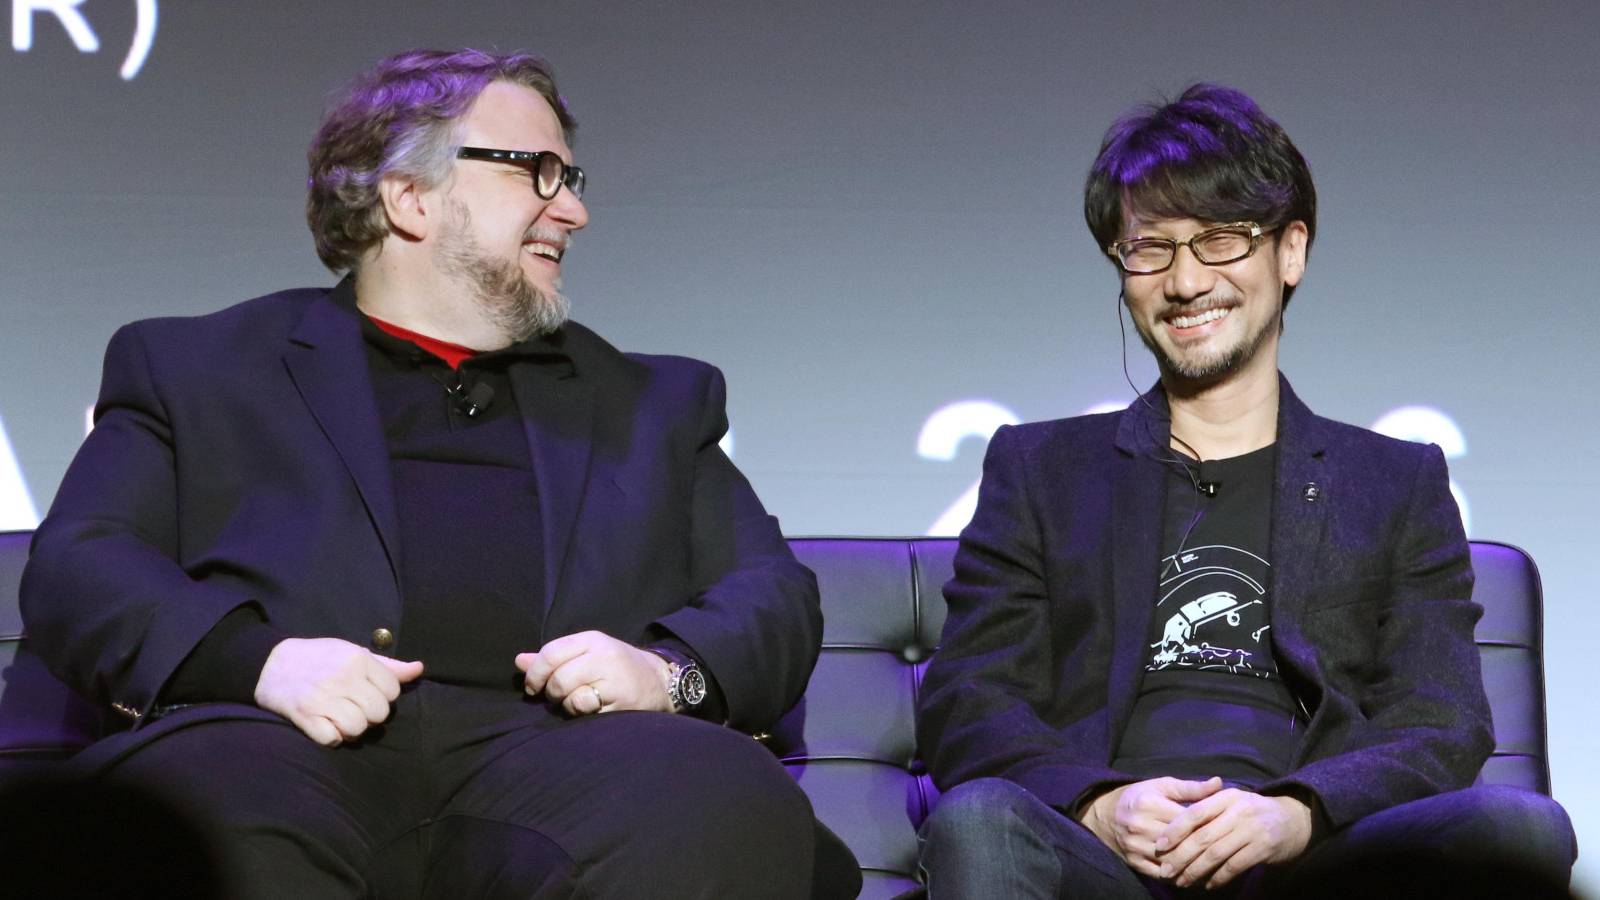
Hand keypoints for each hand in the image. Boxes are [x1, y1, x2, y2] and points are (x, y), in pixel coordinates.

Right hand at [253, 637, 423, 746]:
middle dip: (370, 715)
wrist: (270, 663)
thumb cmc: (319, 658)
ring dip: (351, 729)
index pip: (392, 691)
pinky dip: (331, 737)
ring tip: (340, 718)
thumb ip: (388, 666)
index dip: (383, 696)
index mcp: (358, 659)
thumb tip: (419, 669)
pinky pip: (332, 739)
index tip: (367, 693)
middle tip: (354, 708)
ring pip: (358, 729)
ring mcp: (323, 698)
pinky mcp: (304, 716)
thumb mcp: (353, 652)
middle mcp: (343, 678)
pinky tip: (325, 725)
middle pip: (378, 713)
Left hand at [516, 631, 672, 715]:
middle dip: (551, 693)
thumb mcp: (587, 654)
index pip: (551, 652)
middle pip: (559, 678)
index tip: (533, 687)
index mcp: (593, 640)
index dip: (535, 673)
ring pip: (572, 697)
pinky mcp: (622, 703)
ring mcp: (615, 680)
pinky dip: (583, 715)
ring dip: (568, 705)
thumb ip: (552, 658)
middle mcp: (604, 656)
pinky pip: (588, 712)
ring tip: (577, 703)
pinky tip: (592, 710)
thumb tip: (519, 661)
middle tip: (557, 697)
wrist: (659, 681)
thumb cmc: (615, 667)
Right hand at [1078, 776, 1223, 876]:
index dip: (1208, 823)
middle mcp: (1140, 826)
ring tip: (1214, 861)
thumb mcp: (1162, 786)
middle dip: (1204, 844)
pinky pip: (1161, 873)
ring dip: (1194, 862)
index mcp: (1149, 803)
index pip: (1186, 818)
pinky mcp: (1134, 862)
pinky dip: (1180, 875)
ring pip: (1173, 859)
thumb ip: (1191, 787)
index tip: (1225, 826)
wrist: (1105, 814)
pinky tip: (1194, 872)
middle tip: (1224, 846)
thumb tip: (1218, 782)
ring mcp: (1136, 846)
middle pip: (1181, 841)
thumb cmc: (1140, 796)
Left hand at [1155, 790, 1311, 887]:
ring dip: (1196, 870)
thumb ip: (1207, 808)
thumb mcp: (1231, 801)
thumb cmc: (1253, 811)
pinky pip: (1234, 866)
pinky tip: (1207, 884)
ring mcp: (1252, 830)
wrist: (1293, 820)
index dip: (1175, 830)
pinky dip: (1218, 877)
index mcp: (1226, 797)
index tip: (1159, 846)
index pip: (1194, 813)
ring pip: (1216, 854)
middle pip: (1203, 837)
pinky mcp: (1263, 848)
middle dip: (1181, 856)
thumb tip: (1172, 825)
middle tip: (1165, 870)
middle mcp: (1239, 811)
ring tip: (1182, 881)